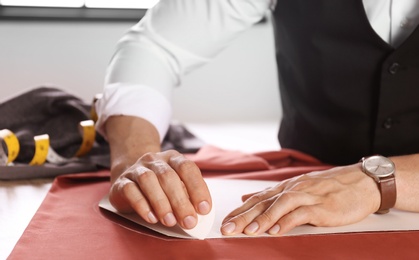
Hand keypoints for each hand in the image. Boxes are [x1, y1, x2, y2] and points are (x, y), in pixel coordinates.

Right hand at [108, 150, 211, 229]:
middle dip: (180, 201)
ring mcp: (136, 169)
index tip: (204, 209)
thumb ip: (188, 195)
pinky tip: (151, 218)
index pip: (187, 168)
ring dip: (161, 203)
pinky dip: (142, 205)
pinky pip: (130, 190)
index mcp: (173, 158)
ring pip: (148, 181)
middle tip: (189, 222)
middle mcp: (154, 160)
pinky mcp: (121, 182)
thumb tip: (199, 213)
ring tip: (170, 221)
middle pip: (168, 176)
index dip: (197, 188)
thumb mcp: (177, 185)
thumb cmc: (161, 186)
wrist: (130, 179)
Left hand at [220, 163, 380, 235]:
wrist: (361, 181)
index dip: (240, 210)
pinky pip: (301, 213)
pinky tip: (276, 230)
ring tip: (247, 231)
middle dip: (243, 216)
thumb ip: (272, 194)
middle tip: (227, 228)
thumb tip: (247, 198)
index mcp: (286, 187)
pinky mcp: (322, 206)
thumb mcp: (298, 188)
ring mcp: (308, 196)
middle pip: (264, 202)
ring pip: (280, 205)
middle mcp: (293, 189)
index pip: (258, 198)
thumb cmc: (330, 187)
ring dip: (263, 218)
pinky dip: (287, 221)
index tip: (224, 221)